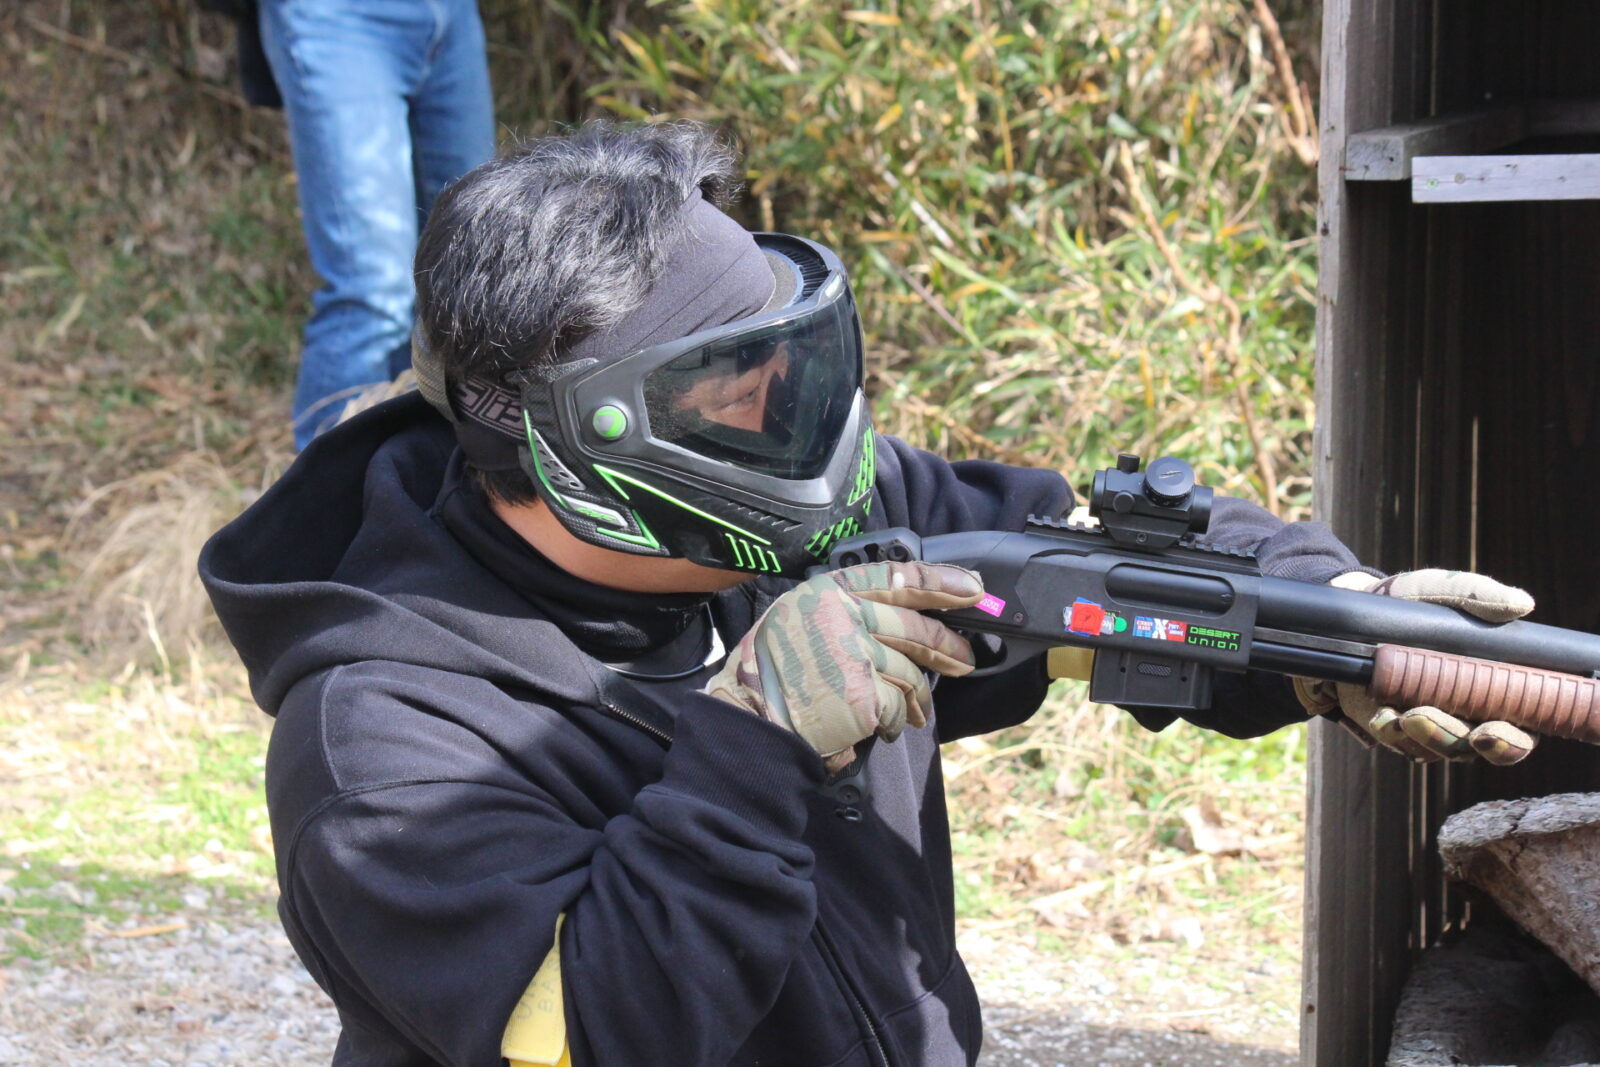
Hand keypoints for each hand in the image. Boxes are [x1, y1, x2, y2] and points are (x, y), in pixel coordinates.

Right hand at [704, 562, 983, 771]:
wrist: (748, 721)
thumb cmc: (767, 678)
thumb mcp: (795, 622)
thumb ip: (842, 615)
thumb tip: (900, 625)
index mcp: (825, 592)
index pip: (894, 578)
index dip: (939, 581)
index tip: (970, 588)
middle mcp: (842, 615)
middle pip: (912, 628)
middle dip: (947, 646)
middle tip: (965, 658)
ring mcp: (854, 654)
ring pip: (910, 672)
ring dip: (917, 698)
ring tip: (914, 713)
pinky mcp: (863, 694)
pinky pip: (897, 707)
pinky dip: (895, 722)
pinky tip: (884, 729)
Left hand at [1296, 570, 1537, 765]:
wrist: (1355, 613)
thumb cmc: (1411, 603)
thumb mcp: (1438, 591)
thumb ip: (1476, 595)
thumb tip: (1520, 603)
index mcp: (1495, 688)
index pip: (1518, 732)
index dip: (1510, 742)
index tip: (1491, 732)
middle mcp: (1468, 714)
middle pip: (1476, 748)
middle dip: (1458, 740)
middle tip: (1443, 725)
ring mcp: (1431, 725)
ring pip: (1436, 749)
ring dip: (1424, 736)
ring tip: (1406, 716)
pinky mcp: (1396, 728)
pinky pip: (1398, 743)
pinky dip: (1392, 733)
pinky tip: (1383, 716)